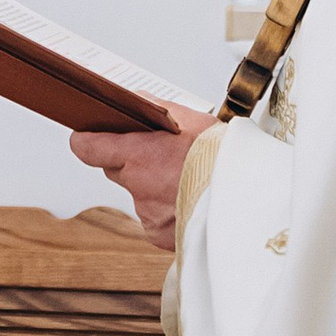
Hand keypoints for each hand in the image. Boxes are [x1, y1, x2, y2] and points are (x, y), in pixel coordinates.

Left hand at [69, 105, 216, 247]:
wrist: (249, 196)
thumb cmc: (223, 155)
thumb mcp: (190, 118)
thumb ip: (153, 107)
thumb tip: (131, 101)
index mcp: (137, 154)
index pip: (86, 147)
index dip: (88, 141)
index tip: (90, 137)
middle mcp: (137, 185)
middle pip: (117, 170)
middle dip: (132, 163)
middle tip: (161, 157)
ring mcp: (147, 212)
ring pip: (139, 196)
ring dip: (155, 188)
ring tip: (186, 179)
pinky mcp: (159, 234)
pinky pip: (155, 219)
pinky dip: (169, 211)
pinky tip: (191, 201)